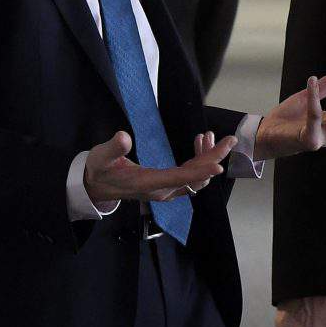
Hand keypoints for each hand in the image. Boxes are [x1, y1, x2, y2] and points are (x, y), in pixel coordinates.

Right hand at [82, 130, 234, 204]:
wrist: (96, 187)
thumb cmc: (99, 170)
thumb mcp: (101, 157)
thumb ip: (113, 148)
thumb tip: (123, 137)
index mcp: (147, 183)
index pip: (179, 178)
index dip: (200, 171)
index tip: (218, 165)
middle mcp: (161, 190)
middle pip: (193, 177)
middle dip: (213, 159)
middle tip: (229, 140)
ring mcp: (165, 190)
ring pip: (194, 177)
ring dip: (207, 158)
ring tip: (211, 136)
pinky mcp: (166, 186)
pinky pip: (189, 175)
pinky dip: (199, 161)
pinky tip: (199, 144)